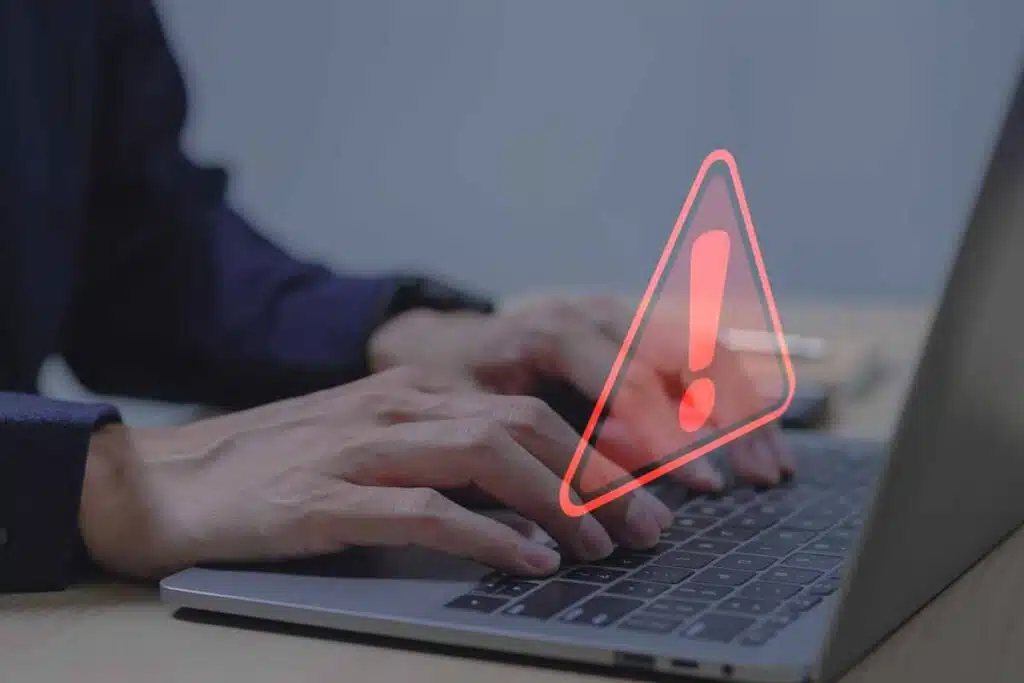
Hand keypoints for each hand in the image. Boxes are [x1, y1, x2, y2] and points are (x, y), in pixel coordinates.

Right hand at [79, 367, 671, 579]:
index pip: (530, 405)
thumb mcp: (373, 442)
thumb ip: (443, 451)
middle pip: (526, 426)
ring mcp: (364, 447)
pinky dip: (488, 535)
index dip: (597, 446)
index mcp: (416, 390)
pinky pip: (427, 509)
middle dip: (599, 477)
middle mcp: (399, 405)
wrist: (172, 480)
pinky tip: (527, 562)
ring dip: (558, 502)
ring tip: (602, 546)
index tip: (648, 489)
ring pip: (489, 454)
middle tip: (648, 527)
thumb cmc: (282, 468)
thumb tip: (530, 491)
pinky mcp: (328, 497)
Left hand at [368, 295, 792, 490]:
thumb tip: (617, 487)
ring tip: (773, 468)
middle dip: (728, 420)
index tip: (705, 485)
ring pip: (705, 352)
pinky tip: (760, 436)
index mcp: (555, 331)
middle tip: (759, 478)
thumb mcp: (481, 417)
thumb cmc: (461, 387)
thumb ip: (547, 446)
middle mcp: (598, 314)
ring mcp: (623, 314)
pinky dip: (734, 396)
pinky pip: (700, 355)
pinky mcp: (638, 326)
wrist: (449, 345)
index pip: (631, 384)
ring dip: (745, 409)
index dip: (671, 437)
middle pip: (685, 357)